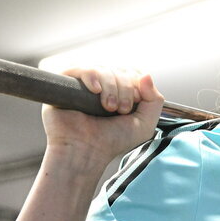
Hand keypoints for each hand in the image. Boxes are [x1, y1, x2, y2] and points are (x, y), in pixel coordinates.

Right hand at [42, 67, 164, 166]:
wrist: (87, 151)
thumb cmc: (113, 141)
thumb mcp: (144, 124)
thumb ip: (154, 100)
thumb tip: (146, 75)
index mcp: (121, 92)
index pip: (133, 73)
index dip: (137, 85)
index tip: (133, 105)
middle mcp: (103, 86)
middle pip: (120, 71)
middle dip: (125, 90)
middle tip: (121, 110)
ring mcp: (85, 85)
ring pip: (104, 70)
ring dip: (111, 87)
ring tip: (108, 107)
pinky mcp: (66, 84)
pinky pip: (82, 69)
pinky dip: (92, 77)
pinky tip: (96, 91)